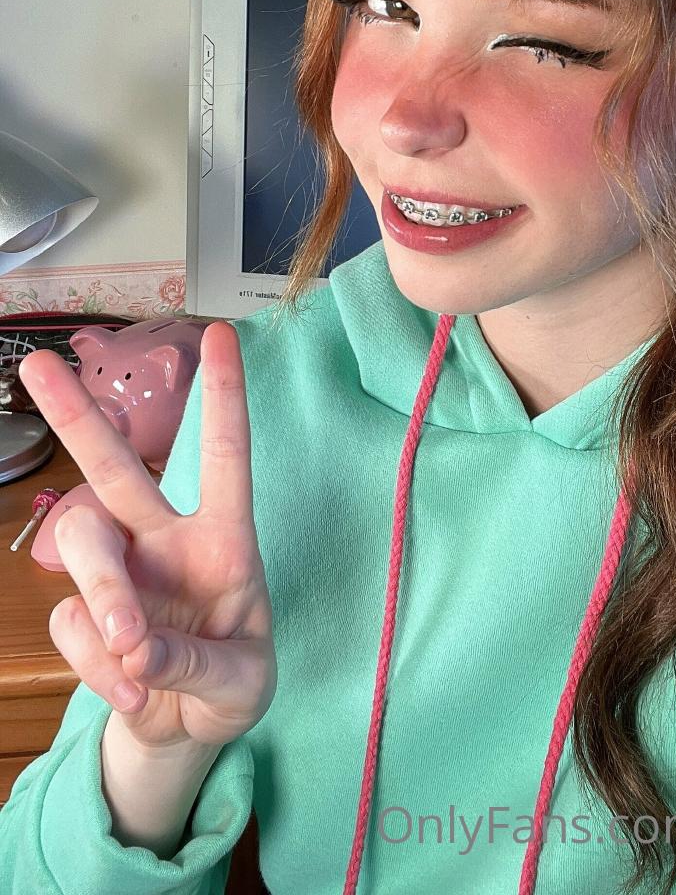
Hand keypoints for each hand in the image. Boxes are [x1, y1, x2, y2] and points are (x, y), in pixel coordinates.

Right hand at [18, 322, 276, 752]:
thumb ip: (196, 664)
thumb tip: (137, 649)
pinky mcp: (86, 614)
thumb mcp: (243, 684)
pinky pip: (71, 623)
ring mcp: (121, 573)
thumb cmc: (234, 684)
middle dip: (77, 415)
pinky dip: (97, 665)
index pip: (226, 456)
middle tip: (39, 366)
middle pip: (115, 469)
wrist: (190, 734)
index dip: (224, 397)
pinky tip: (131, 690)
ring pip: (84, 546)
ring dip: (105, 598)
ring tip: (134, 655)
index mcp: (225, 539)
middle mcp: (166, 539)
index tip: (222, 333)